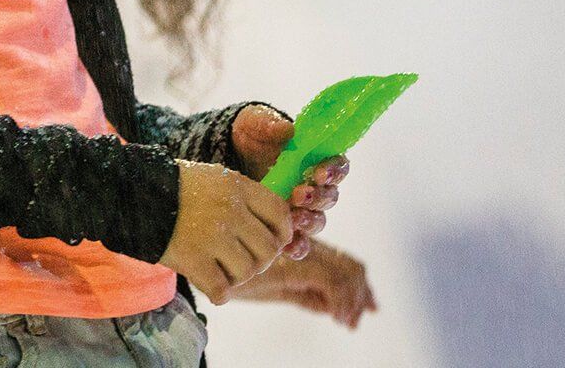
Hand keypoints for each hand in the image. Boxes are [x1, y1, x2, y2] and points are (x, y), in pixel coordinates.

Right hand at [157, 159, 293, 304]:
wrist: (128, 192)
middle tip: (241, 262)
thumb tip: (273, 231)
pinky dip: (220, 293)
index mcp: (238, 186)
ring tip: (222, 271)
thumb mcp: (212, 179)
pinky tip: (212, 287)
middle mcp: (231, 210)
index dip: (281, 234)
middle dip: (259, 261)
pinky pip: (222, 289)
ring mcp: (213, 236)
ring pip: (248, 271)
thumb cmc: (171, 187)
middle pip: (268, 249)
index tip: (269, 242)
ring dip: (238, 277)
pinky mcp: (193, 259)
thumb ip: (241, 199)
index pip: (280, 215)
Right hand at [224, 237, 377, 328]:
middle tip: (361, 317)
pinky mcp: (291, 265)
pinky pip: (330, 282)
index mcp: (297, 243)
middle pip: (348, 265)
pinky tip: (337, 317)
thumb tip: (330, 308)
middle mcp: (301, 243)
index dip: (358, 283)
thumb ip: (300, 292)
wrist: (198, 257)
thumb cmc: (225, 268)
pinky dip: (340, 302)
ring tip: (349, 322)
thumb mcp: (269, 283)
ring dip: (353, 301)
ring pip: (345, 273)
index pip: (340, 259)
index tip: (366, 306)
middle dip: (362, 294)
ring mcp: (298, 252)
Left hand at [231, 105, 348, 259]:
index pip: (338, 167)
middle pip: (329, 197)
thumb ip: (268, 123)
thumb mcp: (253, 123)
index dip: (334, 170)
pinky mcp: (283, 226)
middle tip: (300, 194)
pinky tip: (287, 247)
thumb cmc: (249, 135)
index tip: (319, 172)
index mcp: (315, 159)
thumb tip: (287, 130)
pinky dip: (297, 247)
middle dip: (318, 197)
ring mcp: (299, 208)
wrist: (224, 155)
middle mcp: (313, 186)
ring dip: (310, 221)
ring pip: (317, 221)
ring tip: (295, 219)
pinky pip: (299, 243)